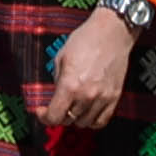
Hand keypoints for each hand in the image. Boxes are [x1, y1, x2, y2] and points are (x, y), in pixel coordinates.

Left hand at [43, 10, 136, 124]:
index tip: (41, 111)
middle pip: (68, 121)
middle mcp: (86, 95)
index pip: (54, 116)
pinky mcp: (115, 97)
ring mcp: (103, 98)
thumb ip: (57, 80)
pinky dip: (92, 121)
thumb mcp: (60, 57)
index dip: (44, 117)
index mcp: (70, 85)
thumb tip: (56, 95)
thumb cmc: (85, 40)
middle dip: (58, 116)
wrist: (111, 32)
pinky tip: (86, 113)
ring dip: (74, 119)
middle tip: (56, 107)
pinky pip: (102, 121)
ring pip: (84, 123)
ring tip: (71, 108)